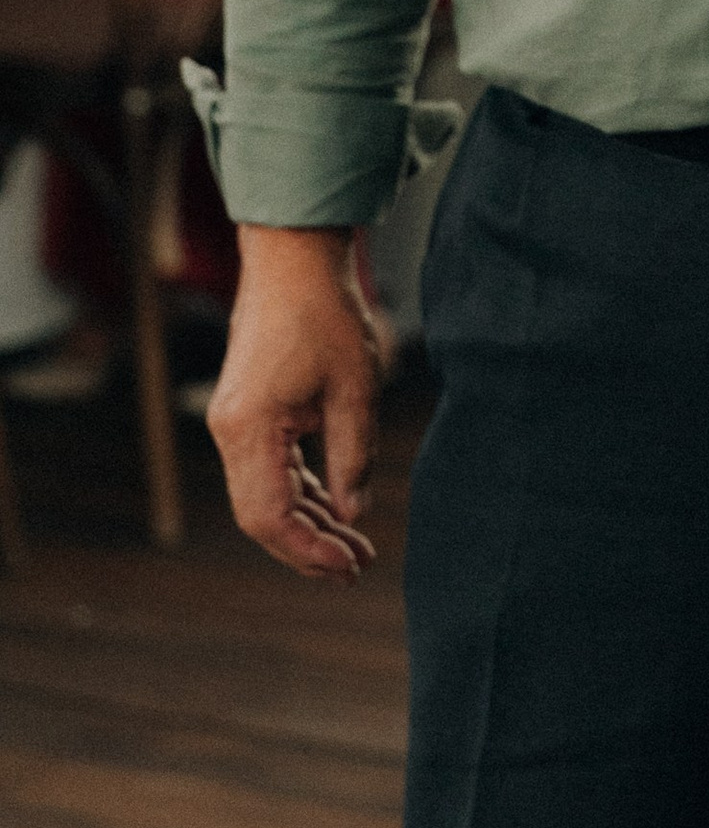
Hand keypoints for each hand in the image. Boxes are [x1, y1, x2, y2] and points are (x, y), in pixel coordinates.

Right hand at [206, 227, 384, 580]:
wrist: (294, 261)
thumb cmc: (326, 314)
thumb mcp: (355, 389)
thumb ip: (353, 457)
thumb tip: (352, 515)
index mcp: (250, 429)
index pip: (269, 516)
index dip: (308, 550)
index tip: (351, 564)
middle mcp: (230, 432)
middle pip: (260, 516)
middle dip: (308, 547)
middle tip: (358, 567)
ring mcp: (235, 424)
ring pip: (264, 496)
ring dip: (307, 523)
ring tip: (355, 546)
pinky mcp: (247, 414)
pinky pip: (268, 470)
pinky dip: (300, 493)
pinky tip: (335, 507)